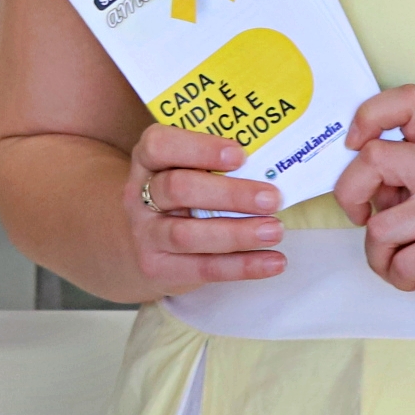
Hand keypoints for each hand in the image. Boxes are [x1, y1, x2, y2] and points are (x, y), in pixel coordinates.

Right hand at [124, 124, 282, 292]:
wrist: (139, 246)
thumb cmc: (177, 199)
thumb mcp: (182, 172)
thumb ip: (214, 166)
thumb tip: (271, 167)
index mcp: (147, 161)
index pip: (160, 145)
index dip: (199, 148)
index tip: (240, 155)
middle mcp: (139, 196)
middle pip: (177, 189)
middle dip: (229, 194)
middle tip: (272, 198)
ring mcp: (146, 234)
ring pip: (187, 234)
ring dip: (237, 233)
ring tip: (275, 230)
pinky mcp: (158, 268)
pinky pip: (203, 268)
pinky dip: (242, 266)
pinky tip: (274, 261)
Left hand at [332, 87, 414, 328]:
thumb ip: (393, 180)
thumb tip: (344, 173)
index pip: (409, 101)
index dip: (369, 114)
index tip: (353, 145)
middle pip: (374, 157)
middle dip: (349, 195)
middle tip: (362, 218)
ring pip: (381, 226)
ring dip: (379, 255)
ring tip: (400, 261)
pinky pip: (403, 262)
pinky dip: (399, 277)